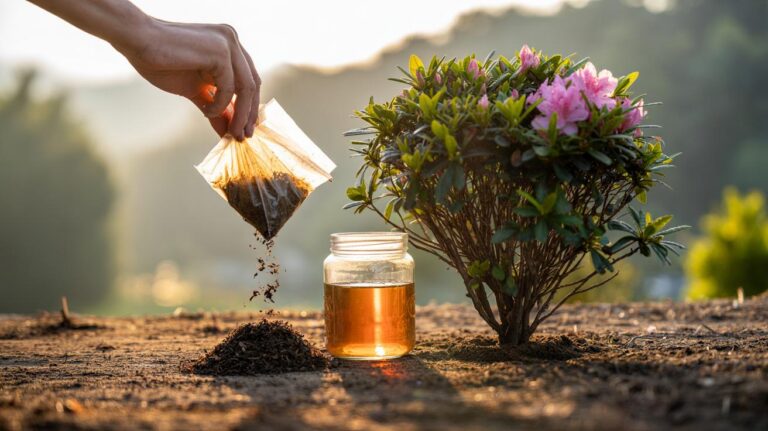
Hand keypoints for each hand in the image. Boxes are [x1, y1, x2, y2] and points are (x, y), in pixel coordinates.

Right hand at [116, 20, 260, 139]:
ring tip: (231, 132)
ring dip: (240, 115)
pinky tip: (206, 110)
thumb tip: (228, 130)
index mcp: (229, 45)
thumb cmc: (161, 63)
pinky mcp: (220, 51)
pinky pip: (229, 87)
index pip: (249, 79)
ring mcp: (228, 43)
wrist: (137, 41)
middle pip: (252, 84)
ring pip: (246, 87)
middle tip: (243, 136)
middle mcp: (232, 40)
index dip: (249, 106)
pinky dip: (220, 104)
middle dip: (249, 113)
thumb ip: (215, 106)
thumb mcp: (195, 90)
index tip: (245, 129)